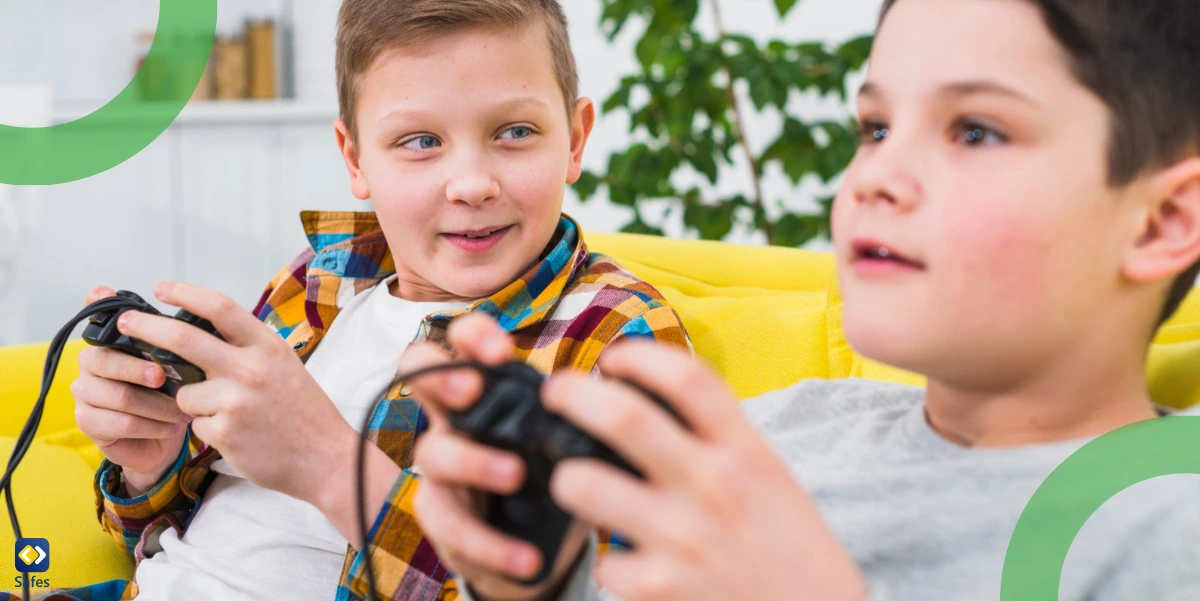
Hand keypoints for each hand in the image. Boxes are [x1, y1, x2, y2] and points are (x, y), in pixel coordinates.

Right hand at [72, 286, 189, 495]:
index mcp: (110, 341)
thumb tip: (187, 337)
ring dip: (159, 406)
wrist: (159, 441)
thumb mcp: (176, 369)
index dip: (108, 313)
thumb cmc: (166, 396)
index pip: (101, 320)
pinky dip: (154, 426)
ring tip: (183, 412)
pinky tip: (171, 427)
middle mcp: (90, 362)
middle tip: (165, 378)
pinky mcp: (87, 421)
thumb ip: (172, 349)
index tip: (117, 304)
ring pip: (122, 396)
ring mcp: (84, 392)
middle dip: (141, 370)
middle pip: (108, 361)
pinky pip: (123, 423)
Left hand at [114, 281, 399, 547]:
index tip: (162, 288)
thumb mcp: (283, 366)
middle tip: (126, 322)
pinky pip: (195, 425)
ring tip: (230, 416)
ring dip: (194, 404)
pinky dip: (208, 430)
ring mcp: (236, 401)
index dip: (185, 293)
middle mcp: (251, 368)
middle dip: (147, 327)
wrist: (327, 458)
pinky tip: (237, 435)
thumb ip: (245, 349)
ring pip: (184, 393)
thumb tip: (196, 335)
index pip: (220, 307)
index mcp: (267, 346)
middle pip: (183, 339)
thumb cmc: (304, 412)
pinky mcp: (224, 432)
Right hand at [406, 314, 590, 600]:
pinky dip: (492, 545)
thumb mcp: (570, 437)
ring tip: (515, 474)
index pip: (464, 342)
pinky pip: (452, 529)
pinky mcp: (444, 520)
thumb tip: (650, 392)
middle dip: (441, 377)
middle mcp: (456, 419)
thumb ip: (594, 413)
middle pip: (420, 379)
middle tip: (472, 389)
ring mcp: (443, 470)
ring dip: (473, 460)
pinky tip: (527, 559)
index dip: (472, 335)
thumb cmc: (553, 473)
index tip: (502, 349)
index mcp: (488, 389)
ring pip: (433, 453)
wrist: (537, 547)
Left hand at [542, 343, 868, 600]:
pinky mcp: (659, 588)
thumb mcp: (774, 483)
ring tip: (572, 481)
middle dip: (573, 395)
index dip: (638, 355)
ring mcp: (683, 537)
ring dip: (568, 478)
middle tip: (557, 393)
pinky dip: (607, 564)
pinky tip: (624, 564)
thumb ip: (724, 444)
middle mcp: (714, 486)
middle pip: (624, 416)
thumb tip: (659, 404)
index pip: (687, 378)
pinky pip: (604, 563)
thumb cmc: (793, 555)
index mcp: (747, 453)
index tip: (614, 358)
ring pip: (586, 483)